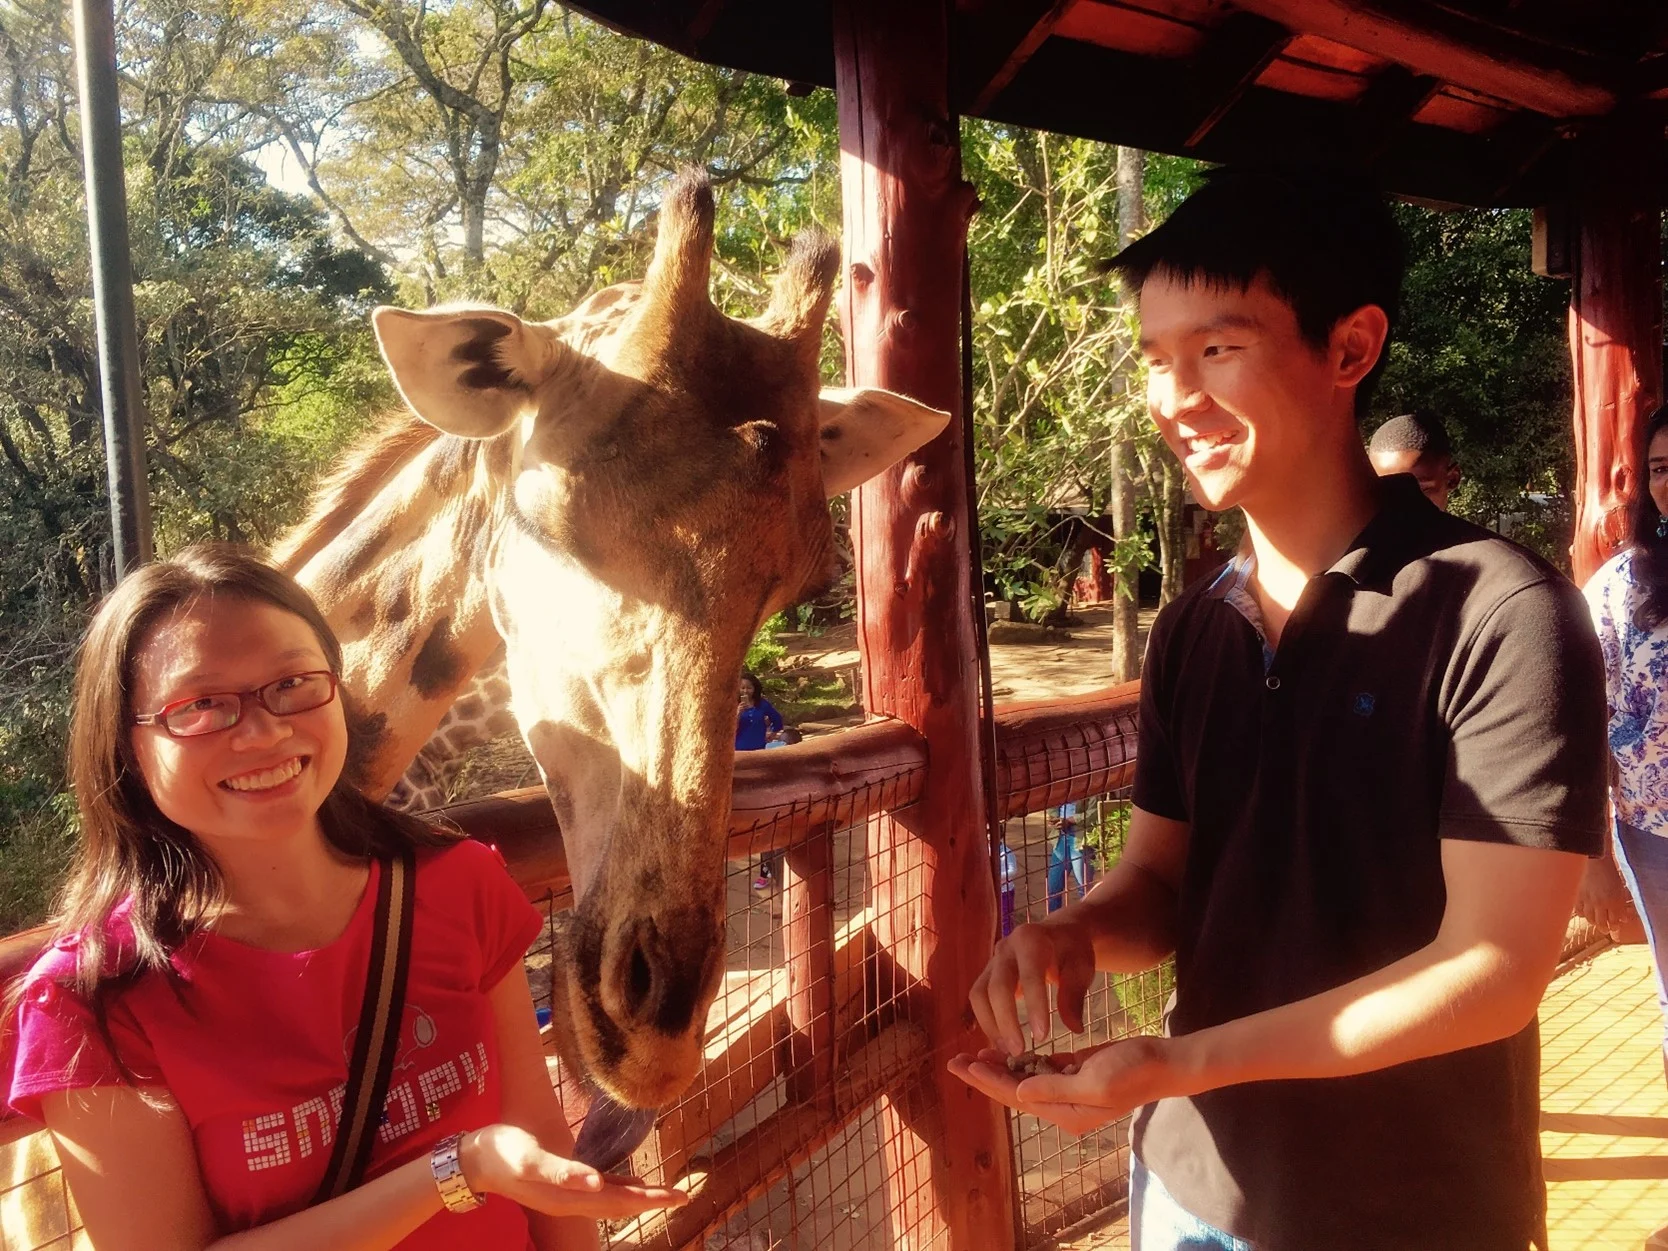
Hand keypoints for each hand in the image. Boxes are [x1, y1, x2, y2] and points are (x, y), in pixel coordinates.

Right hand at [460, 1124, 688, 1219]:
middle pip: (621, 1204)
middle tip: (684, 1195)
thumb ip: (561, 1172)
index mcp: (569, 1195)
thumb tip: (596, 1182)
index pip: (620, 1201)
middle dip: (653, 1200)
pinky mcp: (560, 1184)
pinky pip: (599, 1190)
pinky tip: (632, 1185)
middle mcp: (571, 1200)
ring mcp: (566, 1194)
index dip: (650, 1198)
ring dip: (640, 1196)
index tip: (679, 1196)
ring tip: (666, 1193)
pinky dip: (620, 1189)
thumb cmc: (501, 1152)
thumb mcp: (529, 1160)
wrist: (472, 1159)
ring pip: (612, 1200)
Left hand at [947, 1036, 1176, 1135]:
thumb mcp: (1094, 1082)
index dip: (986, 1081)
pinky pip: (1042, 1069)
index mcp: (1065, 1113)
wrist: (1164, 1062)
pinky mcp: (1077, 1072)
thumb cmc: (1134, 1071)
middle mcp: (1063, 1106)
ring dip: (1000, 1066)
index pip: (1015, 1097)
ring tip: (973, 1053)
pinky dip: (1023, 1059)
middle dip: (984, 1075)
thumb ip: (1055, 1088)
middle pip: (1014, 1090)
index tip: (962, 1065)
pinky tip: (1008, 1050)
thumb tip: (1018, 1090)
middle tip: (954, 1059)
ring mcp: (1070, 1090)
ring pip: (1025, 1079)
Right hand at [968, 919, 1096, 1053]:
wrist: (1057, 933)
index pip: (1030, 975)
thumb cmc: (1071, 951)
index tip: (1043, 1036)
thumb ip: (1074, 996)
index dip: (1034, 1006)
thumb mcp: (1081, 968)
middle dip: (1006, 1021)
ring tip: (1007, 1050)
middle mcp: (1006, 948)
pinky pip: (978, 998)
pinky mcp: (986, 973)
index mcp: (1031, 940)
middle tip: (1018, 1051)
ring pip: (980, 994)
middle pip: (997, 986)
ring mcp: (992, 960)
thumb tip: (1074, 1029)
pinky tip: (1000, 1040)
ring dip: (991, 1024)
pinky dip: (986, 1021)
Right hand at [1575, 856, 1633, 936]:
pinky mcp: (1577, 896)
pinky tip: (1584, 912)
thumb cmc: (1610, 872)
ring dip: (1593, 922)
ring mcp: (1588, 900)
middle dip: (1604, 928)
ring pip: (1589, 919)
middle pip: (1601, 923)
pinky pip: (1579, 910)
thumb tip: (1623, 918)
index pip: (1614, 921)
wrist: (1594, 860)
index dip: (1615, 927)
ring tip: (1595, 922)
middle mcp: (1600, 903)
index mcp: (1613, 901)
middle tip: (1605, 930)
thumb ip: (1621, 904)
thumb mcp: (1620, 888)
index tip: (1615, 929)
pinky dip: (1582, 913)